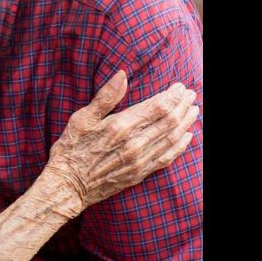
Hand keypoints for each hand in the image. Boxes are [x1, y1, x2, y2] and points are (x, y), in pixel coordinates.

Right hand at [43, 71, 197, 215]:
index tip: (179, 86)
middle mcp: (134, 144)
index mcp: (120, 126)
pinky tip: (187, 137)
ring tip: (193, 110)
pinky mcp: (140, 173)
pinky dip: (180, 146)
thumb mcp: (82, 118)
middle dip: (182, 106)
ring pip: (172, 138)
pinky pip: (167, 158)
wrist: (68, 185)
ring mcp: (140, 161)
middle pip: (169, 121)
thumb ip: (105, 97)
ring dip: (185, 122)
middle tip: (190, 94)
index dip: (171, 96)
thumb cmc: (71, 149)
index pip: (157, 107)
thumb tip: (122, 74)